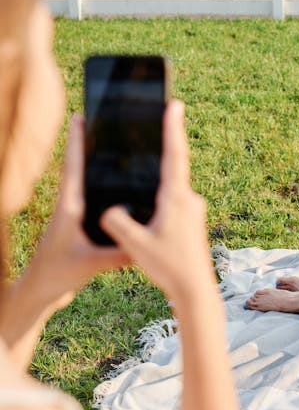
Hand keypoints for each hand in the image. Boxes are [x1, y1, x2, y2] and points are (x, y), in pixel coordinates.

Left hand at [17, 115, 129, 310]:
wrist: (41, 292)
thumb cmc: (57, 275)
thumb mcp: (90, 265)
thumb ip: (117, 254)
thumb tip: (146, 243)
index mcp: (69, 209)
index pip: (73, 169)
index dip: (77, 142)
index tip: (79, 117)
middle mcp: (70, 208)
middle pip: (78, 169)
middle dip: (85, 145)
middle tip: (95, 121)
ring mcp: (73, 218)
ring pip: (85, 184)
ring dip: (92, 164)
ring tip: (108, 147)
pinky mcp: (79, 229)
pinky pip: (93, 203)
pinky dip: (102, 189)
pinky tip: (118, 190)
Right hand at [100, 101, 215, 309]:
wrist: (195, 289)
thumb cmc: (169, 267)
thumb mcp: (134, 244)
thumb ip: (116, 222)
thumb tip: (109, 211)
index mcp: (176, 198)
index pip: (174, 155)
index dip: (172, 129)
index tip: (174, 105)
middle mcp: (189, 200)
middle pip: (172, 168)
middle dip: (162, 149)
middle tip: (157, 123)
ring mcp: (193, 211)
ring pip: (170, 189)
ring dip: (157, 181)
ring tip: (142, 169)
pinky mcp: (192, 223)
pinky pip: (173, 203)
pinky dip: (159, 199)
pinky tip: (148, 209)